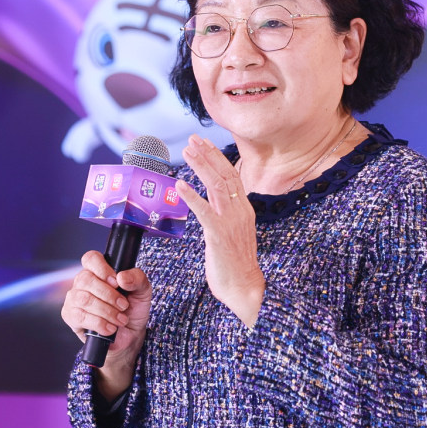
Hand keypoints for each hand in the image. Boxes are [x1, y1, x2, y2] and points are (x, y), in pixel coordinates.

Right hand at [60, 250, 151, 397]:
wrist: (129, 336)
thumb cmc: (133, 310)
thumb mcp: (143, 292)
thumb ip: (137, 279)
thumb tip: (122, 277)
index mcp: (99, 271)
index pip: (91, 258)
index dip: (102, 268)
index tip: (116, 282)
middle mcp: (83, 282)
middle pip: (86, 279)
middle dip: (109, 295)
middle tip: (124, 306)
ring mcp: (74, 298)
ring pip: (84, 299)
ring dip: (106, 311)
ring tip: (120, 320)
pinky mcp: (70, 316)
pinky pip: (80, 316)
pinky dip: (99, 323)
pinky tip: (110, 328)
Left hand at [177, 134, 265, 326]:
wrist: (245, 288)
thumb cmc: (236, 264)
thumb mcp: (233, 233)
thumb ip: (225, 215)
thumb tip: (214, 202)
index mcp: (244, 210)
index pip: (232, 176)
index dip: (217, 158)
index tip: (205, 143)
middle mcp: (240, 212)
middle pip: (225, 175)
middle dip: (208, 155)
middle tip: (193, 139)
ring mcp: (231, 222)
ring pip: (217, 186)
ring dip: (201, 167)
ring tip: (188, 152)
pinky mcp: (219, 234)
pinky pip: (204, 211)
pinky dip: (192, 196)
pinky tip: (180, 185)